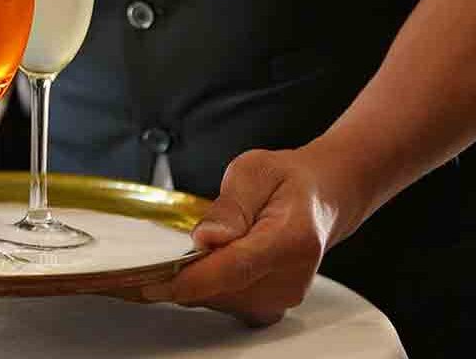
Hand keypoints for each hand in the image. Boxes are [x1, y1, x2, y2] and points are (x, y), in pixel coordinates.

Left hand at [135, 146, 367, 326]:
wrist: (320, 198)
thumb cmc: (287, 181)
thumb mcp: (254, 171)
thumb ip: (229, 206)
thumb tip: (206, 239)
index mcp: (291, 239)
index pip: (234, 269)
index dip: (192, 278)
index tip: (155, 281)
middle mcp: (292, 277)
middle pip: (222, 289)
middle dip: (193, 269)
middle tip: (197, 234)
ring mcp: (285, 296)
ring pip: (220, 299)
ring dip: (202, 276)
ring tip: (220, 239)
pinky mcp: (273, 306)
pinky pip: (228, 302)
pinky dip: (213, 284)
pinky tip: (219, 258)